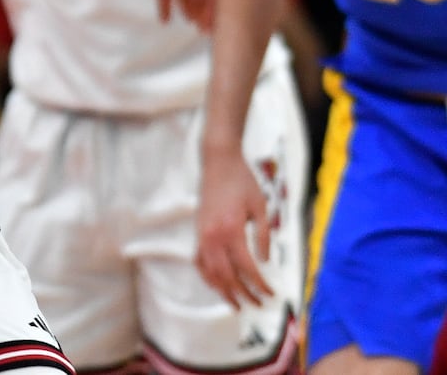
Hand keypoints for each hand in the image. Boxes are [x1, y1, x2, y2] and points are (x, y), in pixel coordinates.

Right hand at [195, 149, 272, 309]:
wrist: (218, 163)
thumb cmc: (242, 181)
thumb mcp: (261, 206)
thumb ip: (264, 236)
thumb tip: (266, 261)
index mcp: (231, 230)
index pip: (247, 267)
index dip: (259, 284)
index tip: (271, 294)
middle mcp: (213, 236)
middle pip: (227, 275)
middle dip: (244, 293)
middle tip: (258, 305)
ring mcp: (202, 235)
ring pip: (210, 272)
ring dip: (223, 290)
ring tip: (237, 304)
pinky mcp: (197, 232)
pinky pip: (199, 261)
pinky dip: (207, 276)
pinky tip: (217, 285)